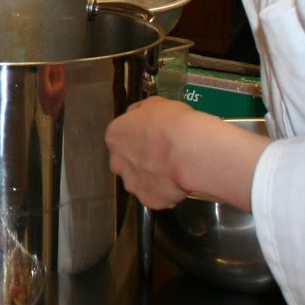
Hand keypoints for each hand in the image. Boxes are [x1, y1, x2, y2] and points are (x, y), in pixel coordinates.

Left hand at [105, 98, 263, 209]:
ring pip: (139, 182)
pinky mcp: (149, 200)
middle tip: (162, 156)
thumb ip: (140, 112)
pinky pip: (156, 196)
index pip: (120, 138)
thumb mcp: (155, 103)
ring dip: (152, 177)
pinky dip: (166, 191)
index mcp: (115, 136)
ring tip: (174, 169)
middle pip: (125, 163)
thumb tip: (137, 115)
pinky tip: (179, 181)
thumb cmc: (173, 123)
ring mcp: (133, 184)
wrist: (189, 150)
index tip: (152, 138)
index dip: (138, 138)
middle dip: (140, 161)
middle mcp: (118, 162)